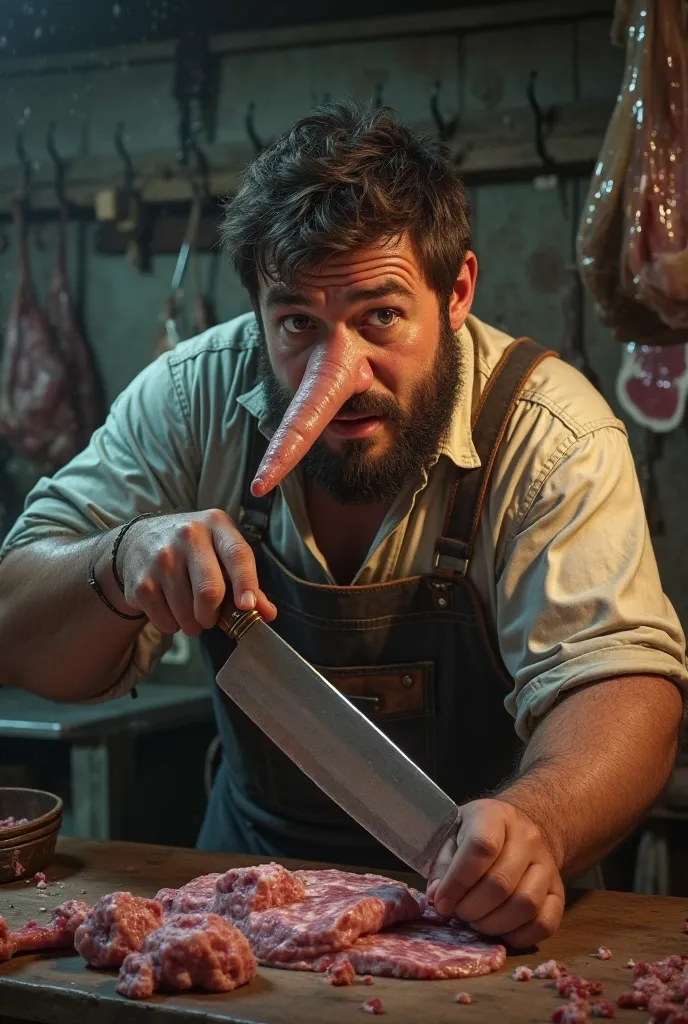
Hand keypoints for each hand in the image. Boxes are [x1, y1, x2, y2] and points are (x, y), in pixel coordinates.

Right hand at [113, 510, 276, 635]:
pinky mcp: (142, 581)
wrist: (139, 540)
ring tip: (191, 613)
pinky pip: (166, 620)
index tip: (248, 606)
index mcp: (216, 524)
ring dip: (193, 624)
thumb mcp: (221, 551)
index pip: (237, 554)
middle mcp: (188, 535)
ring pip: (187, 612)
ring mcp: (162, 557)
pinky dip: (173, 625)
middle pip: (210, 590)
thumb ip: (247, 582)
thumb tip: (268, 614)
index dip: (246, 583)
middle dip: (213, 615)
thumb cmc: (193, 550)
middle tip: (211, 618)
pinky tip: (171, 609)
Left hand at [426, 798, 564, 947]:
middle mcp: (528, 838)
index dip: (458, 881)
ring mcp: (547, 865)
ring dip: (494, 924)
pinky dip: (519, 936)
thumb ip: (442, 864)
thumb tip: (437, 898)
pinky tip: (500, 931)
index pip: (482, 847)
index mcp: (496, 816)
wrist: (518, 832)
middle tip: (458, 915)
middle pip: (502, 882)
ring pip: (526, 905)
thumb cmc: (476, 833)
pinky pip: (546, 923)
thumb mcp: (453, 834)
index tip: (441, 902)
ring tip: (476, 922)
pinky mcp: (559, 892)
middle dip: (473, 908)